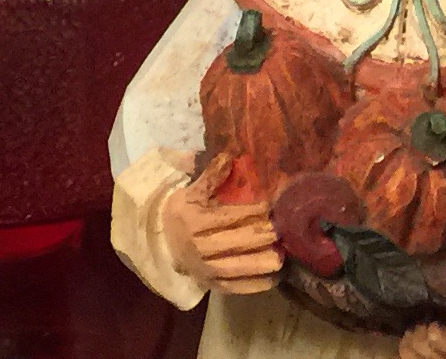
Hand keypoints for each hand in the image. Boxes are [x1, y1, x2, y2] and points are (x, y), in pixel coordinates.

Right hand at [162, 155, 281, 293]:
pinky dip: (255, 285)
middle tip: (280, 229)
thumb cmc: (183, 213)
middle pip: (234, 243)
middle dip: (259, 237)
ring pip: (236, 269)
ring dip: (260, 263)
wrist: (165, 244)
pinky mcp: (212, 286)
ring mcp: (206, 270)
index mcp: (193, 221)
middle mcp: (198, 248)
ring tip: (281, 256)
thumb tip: (229, 157)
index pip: (226, 217)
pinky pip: (236, 288)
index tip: (269, 206)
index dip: (249, 212)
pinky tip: (273, 278)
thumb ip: (210, 176)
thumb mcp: (190, 191)